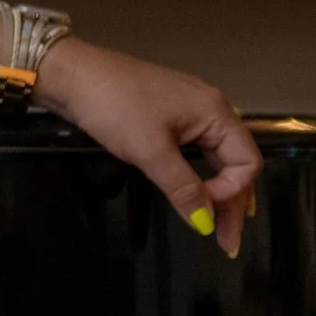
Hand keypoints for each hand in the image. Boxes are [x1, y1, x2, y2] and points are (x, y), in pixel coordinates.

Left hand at [38, 37, 259, 256]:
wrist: (70, 73)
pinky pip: (195, 150)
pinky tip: (196, 193)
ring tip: (216, 226)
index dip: (231, 192)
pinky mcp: (167, 115)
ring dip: (216, 191)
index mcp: (214, 112)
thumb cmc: (112, 106)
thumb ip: (182, 186)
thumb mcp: (148, 150)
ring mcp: (188, 110)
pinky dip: (198, 175)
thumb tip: (205, 222)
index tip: (202, 211)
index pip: (246, 162)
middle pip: (234, 162)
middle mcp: (210, 108)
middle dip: (231, 202)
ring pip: (215, 157)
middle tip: (226, 242)